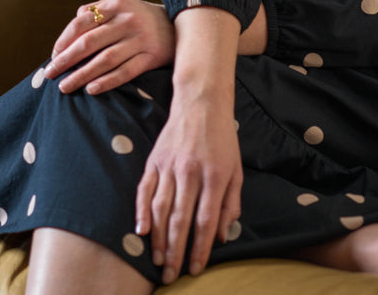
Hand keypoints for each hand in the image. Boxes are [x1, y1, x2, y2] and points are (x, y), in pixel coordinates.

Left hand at [45, 0, 175, 94]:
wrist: (180, 23)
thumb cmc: (141, 16)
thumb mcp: (122, 5)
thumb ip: (98, 9)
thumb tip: (75, 19)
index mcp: (116, 5)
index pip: (82, 22)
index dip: (64, 40)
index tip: (53, 55)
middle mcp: (128, 20)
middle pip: (90, 42)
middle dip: (66, 60)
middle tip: (51, 73)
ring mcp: (140, 39)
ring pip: (105, 60)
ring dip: (82, 75)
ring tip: (65, 87)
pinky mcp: (152, 56)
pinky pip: (125, 72)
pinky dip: (107, 82)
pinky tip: (91, 90)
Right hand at [135, 94, 241, 283]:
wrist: (201, 102)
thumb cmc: (222, 138)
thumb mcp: (236, 169)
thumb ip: (230, 204)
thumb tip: (221, 236)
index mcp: (214, 175)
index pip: (205, 220)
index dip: (200, 248)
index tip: (195, 269)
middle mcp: (190, 172)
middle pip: (180, 219)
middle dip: (176, 252)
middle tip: (171, 276)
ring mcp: (169, 165)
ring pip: (161, 209)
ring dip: (158, 239)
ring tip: (158, 261)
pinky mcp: (154, 160)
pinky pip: (144, 191)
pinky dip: (141, 212)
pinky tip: (142, 231)